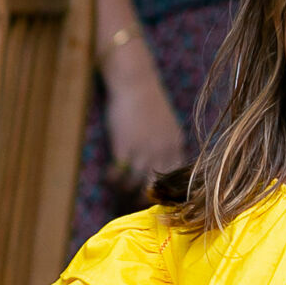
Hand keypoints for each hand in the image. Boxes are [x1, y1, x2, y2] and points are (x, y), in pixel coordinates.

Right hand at [101, 49, 185, 193]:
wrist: (135, 82)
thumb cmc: (149, 102)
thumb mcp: (168, 126)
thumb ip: (169, 146)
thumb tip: (166, 166)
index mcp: (176, 146)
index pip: (175, 179)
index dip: (164, 191)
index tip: (155, 198)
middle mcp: (163, 151)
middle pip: (155, 186)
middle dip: (144, 198)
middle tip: (133, 201)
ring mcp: (144, 150)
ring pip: (135, 184)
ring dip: (124, 190)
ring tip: (118, 188)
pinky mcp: (125, 147)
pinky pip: (119, 174)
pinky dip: (113, 179)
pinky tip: (109, 177)